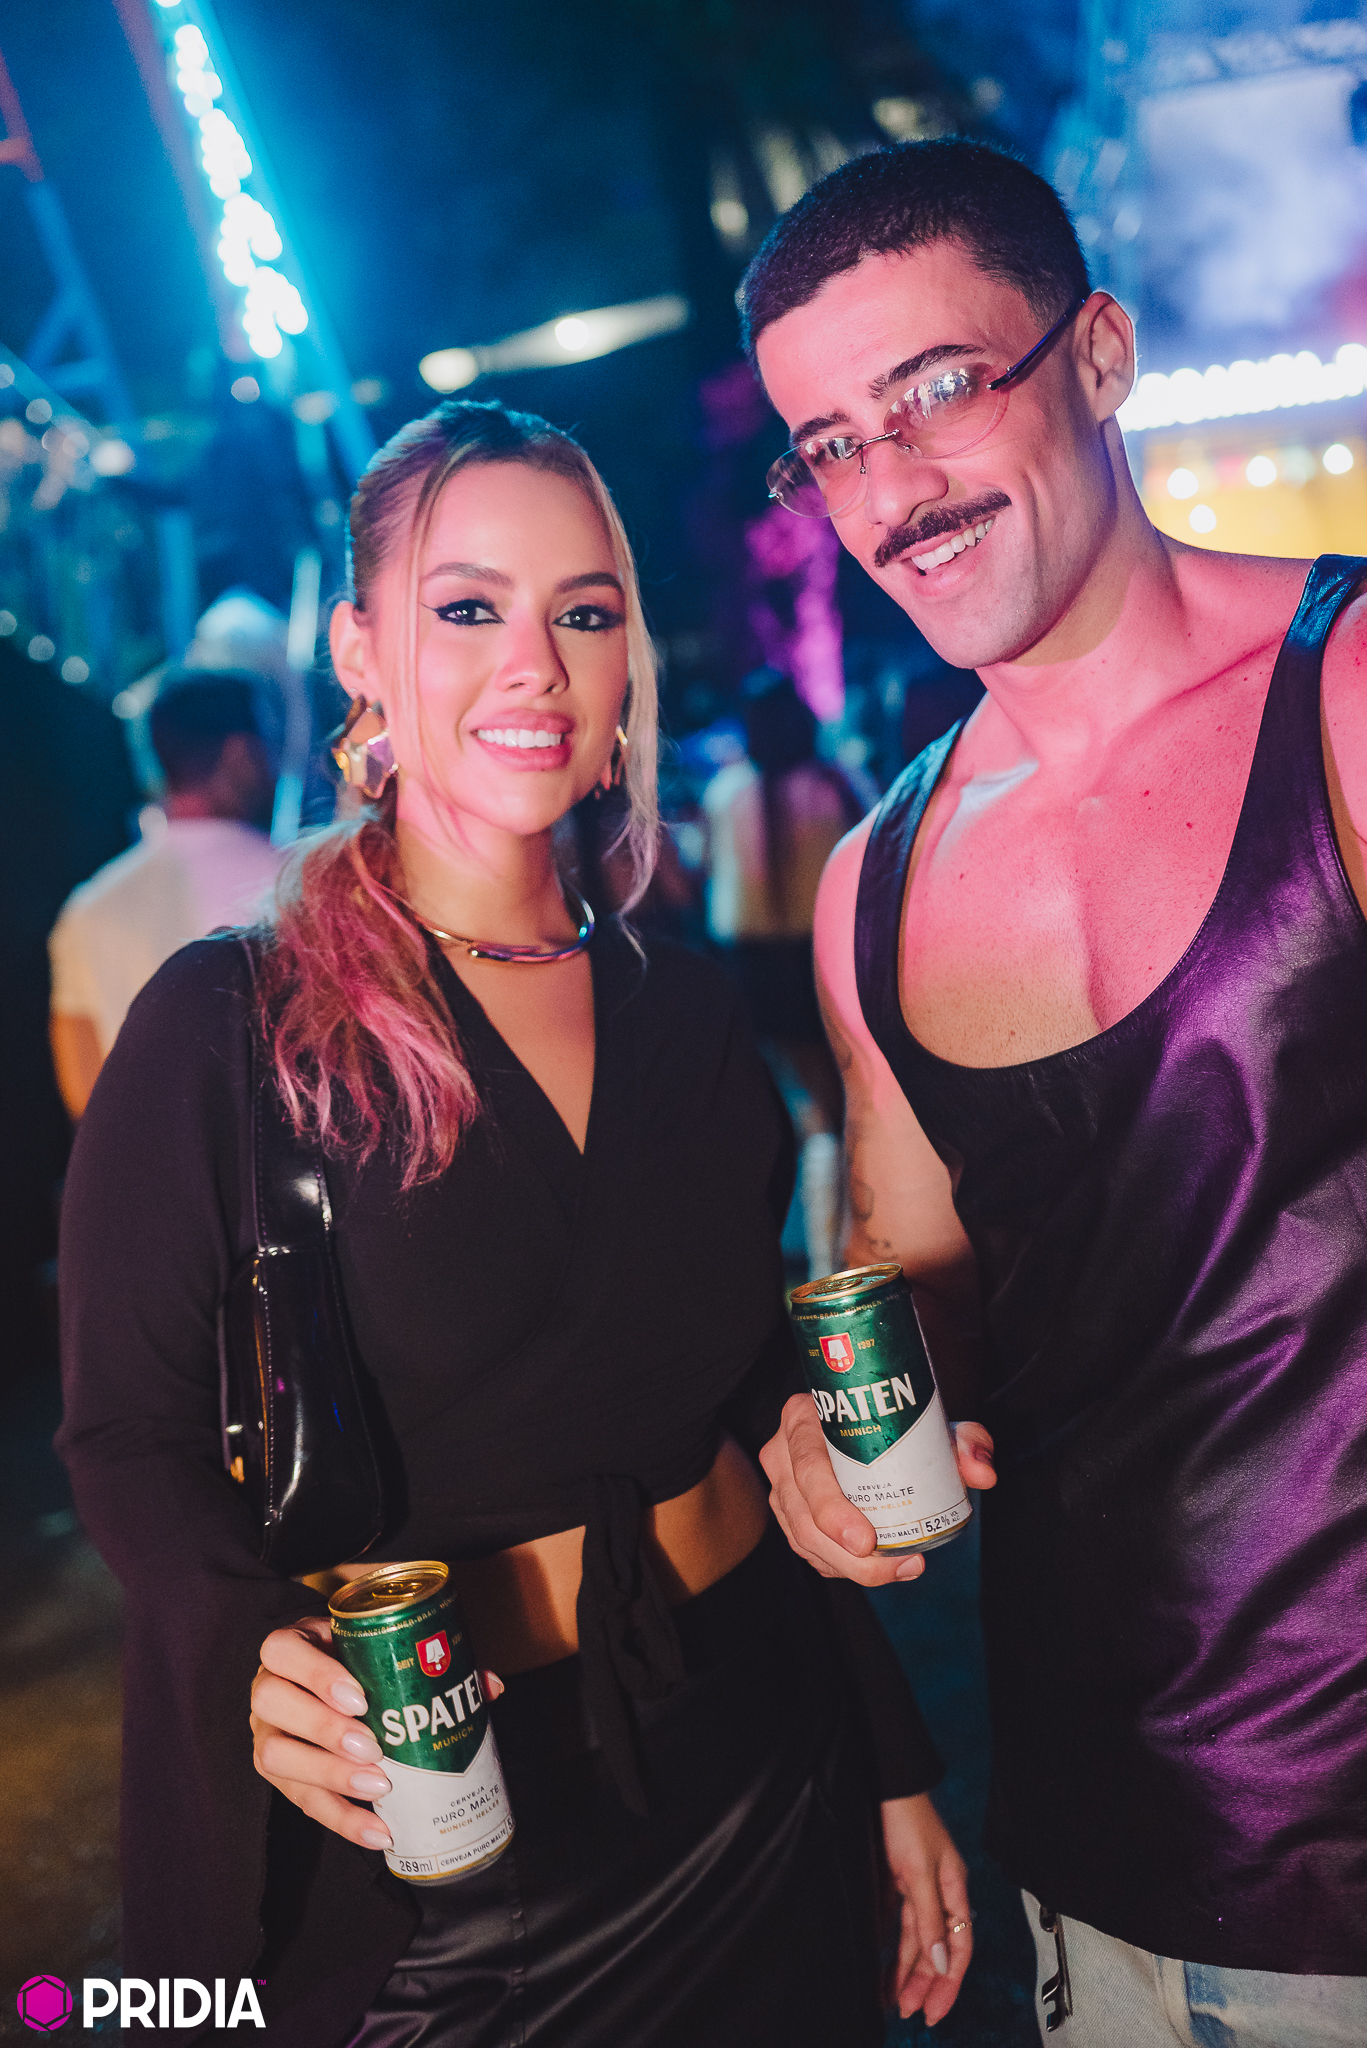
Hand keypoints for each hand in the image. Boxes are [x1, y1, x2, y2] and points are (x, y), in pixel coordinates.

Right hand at [250, 1616, 503, 1849]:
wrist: (317, 1686)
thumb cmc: (354, 1662)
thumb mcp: (376, 1649)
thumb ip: (429, 1661)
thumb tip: (490, 1686)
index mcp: (290, 1646)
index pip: (283, 1650)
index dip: (317, 1674)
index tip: (361, 1698)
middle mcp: (266, 1688)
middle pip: (274, 1704)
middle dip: (325, 1729)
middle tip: (374, 1748)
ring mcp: (264, 1732)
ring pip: (275, 1756)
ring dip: (329, 1775)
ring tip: (380, 1788)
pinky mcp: (276, 1774)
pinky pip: (300, 1801)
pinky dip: (341, 1819)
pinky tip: (376, 1832)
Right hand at [759, 1393, 995, 1583]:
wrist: (874, 1429)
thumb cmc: (898, 1424)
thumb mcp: (932, 1424)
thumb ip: (965, 1441)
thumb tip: (982, 1473)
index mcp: (804, 1417)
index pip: (808, 1466)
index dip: (831, 1509)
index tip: (866, 1541)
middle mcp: (783, 1452)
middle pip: (802, 1515)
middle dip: (844, 1555)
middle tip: (894, 1566)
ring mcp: (781, 1486)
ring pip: (802, 1539)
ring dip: (846, 1566)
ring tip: (898, 1569)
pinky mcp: (788, 1512)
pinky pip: (806, 1549)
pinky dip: (838, 1565)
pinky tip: (875, 1569)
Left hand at [880, 1792, 972, 2024]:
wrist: (888, 1788)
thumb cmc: (909, 1822)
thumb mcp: (920, 1873)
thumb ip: (931, 1919)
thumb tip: (940, 1963)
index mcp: (956, 1891)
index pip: (959, 1949)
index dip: (949, 1983)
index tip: (935, 2011)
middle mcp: (941, 1895)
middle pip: (938, 1950)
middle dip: (926, 1984)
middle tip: (912, 2014)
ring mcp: (921, 1890)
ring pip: (918, 1942)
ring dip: (909, 1972)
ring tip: (896, 2002)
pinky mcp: (901, 1885)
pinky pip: (902, 1927)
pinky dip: (896, 1950)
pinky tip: (887, 1969)